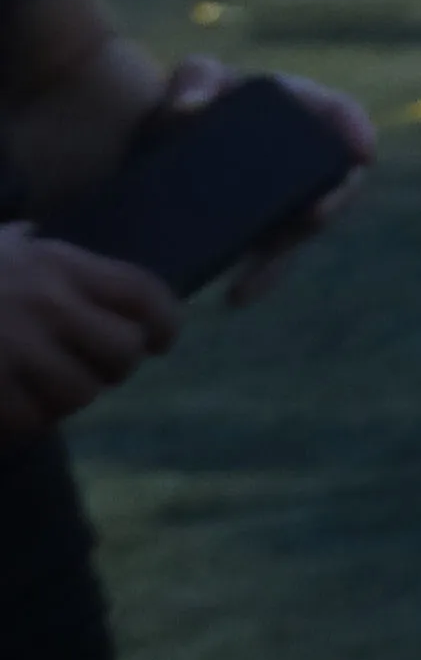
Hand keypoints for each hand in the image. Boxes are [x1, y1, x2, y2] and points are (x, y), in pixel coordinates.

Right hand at [0, 229, 174, 441]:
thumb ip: (21, 246)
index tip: (162, 341)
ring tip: (41, 388)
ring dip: (65, 398)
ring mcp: (14, 349)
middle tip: (92, 369)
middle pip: (123, 351)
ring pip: (80, 393)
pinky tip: (8, 408)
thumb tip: (34, 237)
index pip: (141, 292)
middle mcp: (44, 303)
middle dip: (113, 367)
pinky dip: (24, 421)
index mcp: (54, 263)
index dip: (165, 322)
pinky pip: (32, 422)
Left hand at [153, 59, 372, 309]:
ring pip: (302, 232)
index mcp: (303, 110)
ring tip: (248, 284)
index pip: (344, 117)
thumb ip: (193, 81)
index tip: (361, 152)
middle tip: (313, 218)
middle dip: (331, 203)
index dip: (357, 132)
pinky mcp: (265, 232)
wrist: (159, 146)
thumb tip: (185, 113)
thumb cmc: (191, 99)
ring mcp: (289, 200)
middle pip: (336, 183)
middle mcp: (308, 159)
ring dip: (283, 258)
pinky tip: (234, 297)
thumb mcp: (195, 77)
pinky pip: (273, 259)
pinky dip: (261, 278)